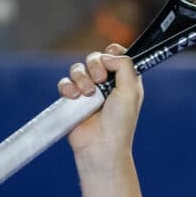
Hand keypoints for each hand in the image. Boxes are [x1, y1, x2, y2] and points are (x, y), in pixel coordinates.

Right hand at [59, 44, 143, 162]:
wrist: (101, 145)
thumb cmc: (120, 122)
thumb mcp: (131, 91)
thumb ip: (125, 66)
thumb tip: (108, 54)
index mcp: (124, 80)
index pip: (117, 55)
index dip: (112, 51)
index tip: (110, 54)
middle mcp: (106, 84)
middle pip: (95, 58)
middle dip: (95, 65)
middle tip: (100, 79)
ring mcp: (88, 91)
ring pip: (78, 69)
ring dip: (81, 78)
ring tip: (88, 94)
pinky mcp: (72, 100)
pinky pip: (64, 83)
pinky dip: (67, 87)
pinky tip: (73, 97)